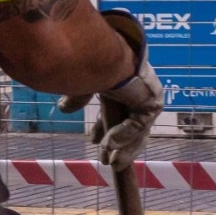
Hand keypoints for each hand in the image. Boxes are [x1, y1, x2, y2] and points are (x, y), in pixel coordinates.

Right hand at [56, 10, 164, 168]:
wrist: (101, 52)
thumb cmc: (91, 60)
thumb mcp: (84, 84)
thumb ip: (78, 97)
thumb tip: (64, 107)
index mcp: (125, 80)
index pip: (121, 109)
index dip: (108, 128)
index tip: (94, 141)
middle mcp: (140, 87)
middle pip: (134, 124)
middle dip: (119, 144)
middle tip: (107, 160)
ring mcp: (148, 95)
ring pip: (138, 130)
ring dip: (122, 147)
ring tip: (109, 162)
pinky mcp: (151, 102)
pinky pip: (137, 126)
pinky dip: (121, 137)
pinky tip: (107, 147)